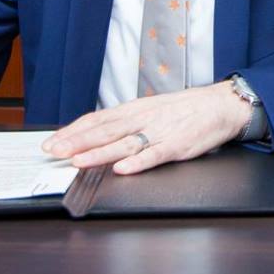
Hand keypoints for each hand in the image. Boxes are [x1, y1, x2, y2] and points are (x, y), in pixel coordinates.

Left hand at [43, 83, 251, 174]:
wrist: (220, 105)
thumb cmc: (184, 110)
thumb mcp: (150, 109)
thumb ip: (125, 122)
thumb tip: (96, 134)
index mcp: (134, 109)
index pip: (97, 119)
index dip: (73, 131)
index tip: (52, 141)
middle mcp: (142, 118)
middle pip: (104, 130)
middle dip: (77, 142)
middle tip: (55, 151)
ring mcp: (159, 132)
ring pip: (124, 143)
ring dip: (99, 153)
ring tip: (79, 161)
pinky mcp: (177, 145)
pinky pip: (154, 155)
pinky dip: (138, 162)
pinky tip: (123, 168)